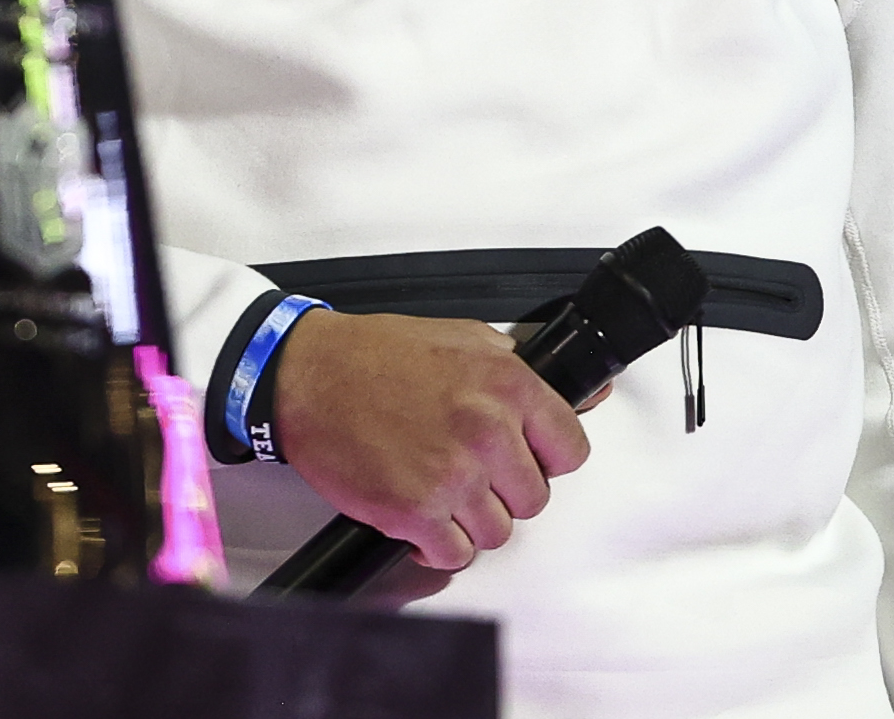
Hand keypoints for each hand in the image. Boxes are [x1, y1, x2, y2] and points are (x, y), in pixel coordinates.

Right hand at [269, 311, 589, 574]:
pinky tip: (421, 514)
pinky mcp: (415, 512)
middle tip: (471, 471)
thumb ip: (521, 368)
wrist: (304, 375)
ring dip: (470, 519)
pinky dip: (438, 543)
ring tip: (440, 489)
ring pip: (497, 532)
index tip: (528, 457)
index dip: (547, 458)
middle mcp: (485, 431)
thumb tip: (589, 394)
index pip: (570, 450)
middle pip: (534, 499)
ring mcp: (452, 476)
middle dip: (504, 490)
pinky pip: (454, 554)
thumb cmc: (372, 356)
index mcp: (505, 385)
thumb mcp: (462, 338)